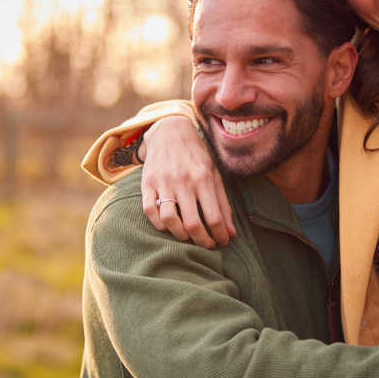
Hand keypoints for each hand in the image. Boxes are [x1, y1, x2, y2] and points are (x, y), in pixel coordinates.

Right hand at [139, 116, 234, 248]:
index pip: (214, 217)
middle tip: (207, 245)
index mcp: (203, 178)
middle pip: (192, 223)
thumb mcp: (214, 174)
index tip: (222, 243)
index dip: (220, 236)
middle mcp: (183, 181)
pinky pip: (150, 211)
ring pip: (169, 220)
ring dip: (180, 235)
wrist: (170, 132)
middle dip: (202, 241)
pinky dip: (160, 225)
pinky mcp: (147, 183)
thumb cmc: (196, 156)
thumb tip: (231, 233)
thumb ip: (223, 204)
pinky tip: (169, 226)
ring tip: (188, 236)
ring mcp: (163, 182)